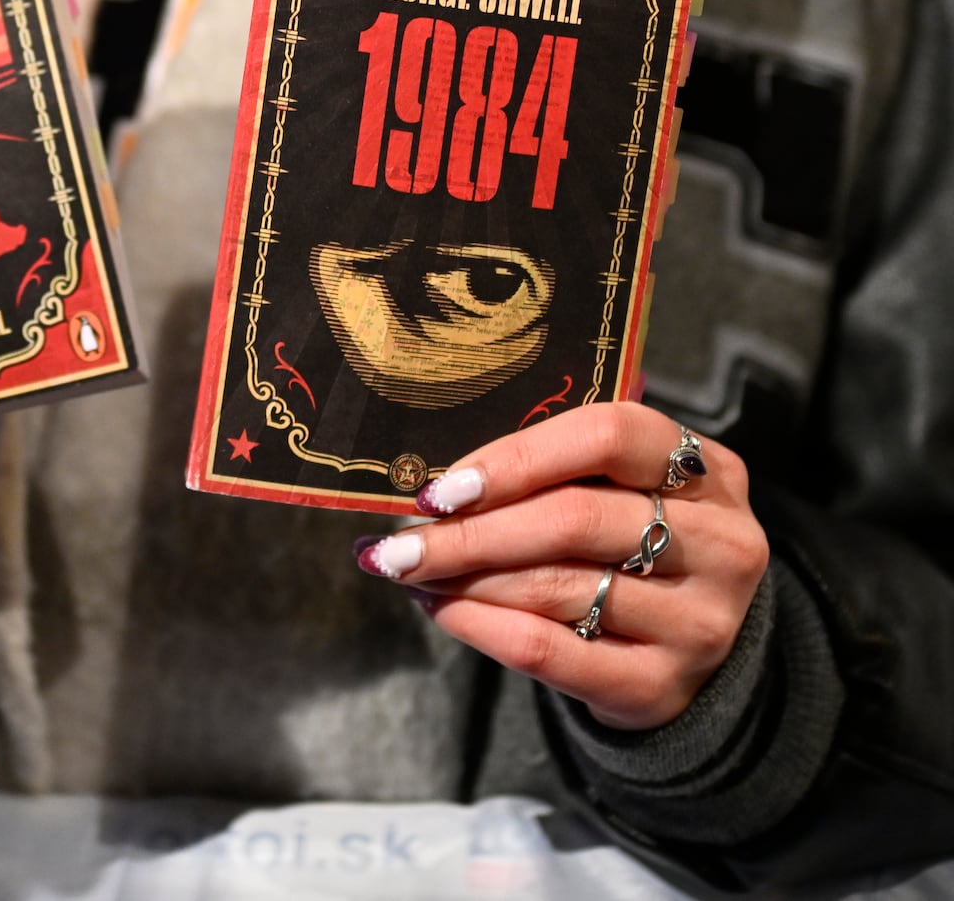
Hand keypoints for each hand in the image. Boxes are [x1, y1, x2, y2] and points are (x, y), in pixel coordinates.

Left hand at [355, 402, 768, 728]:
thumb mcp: (629, 489)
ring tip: (410, 569)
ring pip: (554, 586)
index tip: (443, 485)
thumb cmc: (640, 546)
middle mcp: (721, 544)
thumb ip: (561, 465)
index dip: (516, 456)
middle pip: (574, 519)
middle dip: (471, 530)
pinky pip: (549, 652)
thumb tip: (442, 473)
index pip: (608, 436)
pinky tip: (440, 609)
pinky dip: (480, 628)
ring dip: (466, 578)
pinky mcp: (662, 686)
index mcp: (711, 471)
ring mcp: (698, 622)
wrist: (701, 657)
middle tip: (399, 539)